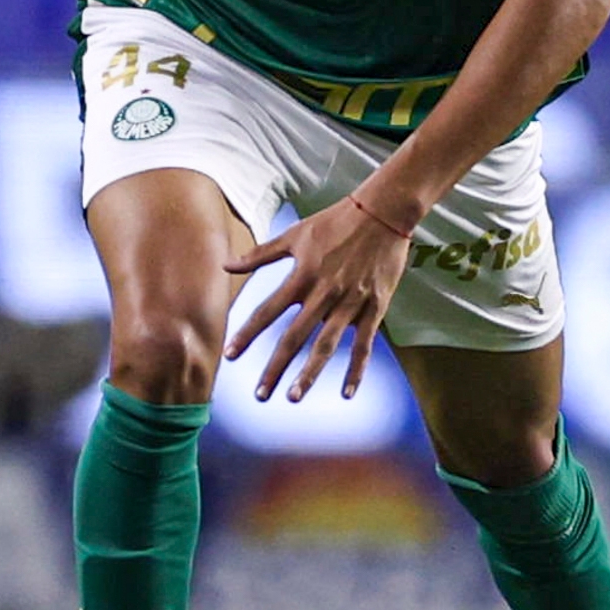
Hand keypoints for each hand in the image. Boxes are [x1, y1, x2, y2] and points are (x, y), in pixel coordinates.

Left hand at [224, 190, 412, 402]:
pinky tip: (347, 392)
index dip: (247, 334)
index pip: (267, 311)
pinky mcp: (374, 307)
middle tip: (260, 394)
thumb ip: (261, 254)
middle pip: (294, 337)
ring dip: (309, 374)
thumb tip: (226, 265)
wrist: (383, 212)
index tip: (229, 355)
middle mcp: (323, 293)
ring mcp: (350, 303)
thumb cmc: (336, 221)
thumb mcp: (295, 234)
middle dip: (275, 367)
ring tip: (293, 397)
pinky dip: (356, 370)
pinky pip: (363, 344)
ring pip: (326, 346)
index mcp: (302, 276)